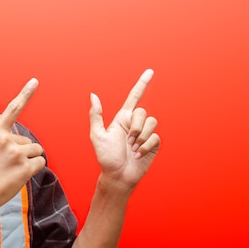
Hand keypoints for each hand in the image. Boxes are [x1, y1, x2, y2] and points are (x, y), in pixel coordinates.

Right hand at [0, 78, 45, 212]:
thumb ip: (5, 142)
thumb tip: (26, 145)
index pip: (13, 109)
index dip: (25, 94)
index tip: (35, 81)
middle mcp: (6, 139)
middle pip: (30, 141)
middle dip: (24, 154)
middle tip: (7, 167)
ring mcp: (16, 152)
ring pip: (37, 152)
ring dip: (30, 162)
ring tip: (12, 172)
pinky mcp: (24, 166)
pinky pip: (40, 163)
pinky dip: (34, 170)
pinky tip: (19, 177)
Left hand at [89, 69, 160, 189]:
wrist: (118, 176)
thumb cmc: (106, 157)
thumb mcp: (97, 135)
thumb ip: (96, 115)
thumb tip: (93, 95)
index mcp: (122, 118)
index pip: (134, 97)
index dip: (142, 84)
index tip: (150, 71)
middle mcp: (135, 124)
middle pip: (142, 112)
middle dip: (135, 127)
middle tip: (127, 142)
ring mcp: (145, 133)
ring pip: (151, 123)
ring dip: (141, 138)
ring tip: (133, 149)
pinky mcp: (153, 144)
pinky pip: (155, 137)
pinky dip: (146, 147)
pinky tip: (139, 155)